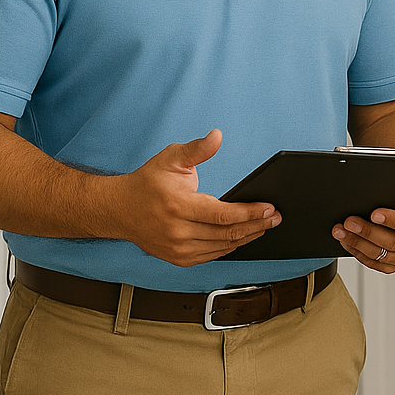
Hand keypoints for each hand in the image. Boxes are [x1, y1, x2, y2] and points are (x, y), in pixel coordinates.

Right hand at [113, 130, 280, 266]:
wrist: (118, 210)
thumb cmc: (147, 182)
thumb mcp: (171, 157)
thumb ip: (198, 149)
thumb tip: (217, 136)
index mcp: (178, 206)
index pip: (222, 214)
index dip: (250, 212)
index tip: (270, 208)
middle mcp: (178, 232)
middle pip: (227, 233)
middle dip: (257, 225)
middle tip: (276, 217)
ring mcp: (177, 249)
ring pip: (222, 247)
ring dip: (248, 237)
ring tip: (266, 226)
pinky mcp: (178, 258)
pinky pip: (212, 255)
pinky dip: (231, 246)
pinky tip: (244, 236)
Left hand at [335, 204, 394, 272]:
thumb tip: (374, 194)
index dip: (392, 219)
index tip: (374, 214)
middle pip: (393, 242)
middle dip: (367, 231)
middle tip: (350, 222)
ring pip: (380, 255)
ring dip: (357, 243)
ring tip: (342, 231)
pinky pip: (375, 263)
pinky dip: (358, 253)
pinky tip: (347, 242)